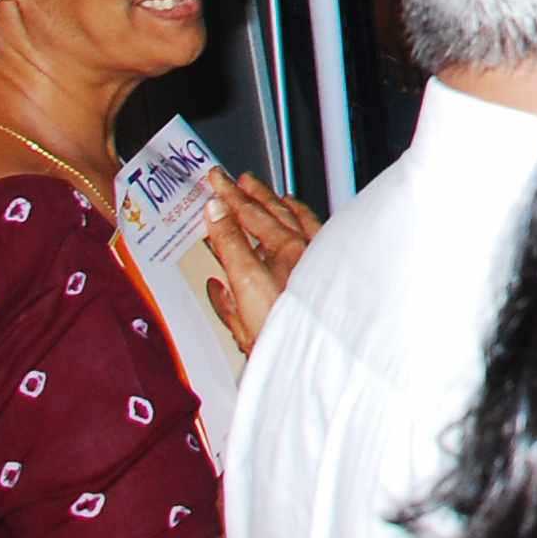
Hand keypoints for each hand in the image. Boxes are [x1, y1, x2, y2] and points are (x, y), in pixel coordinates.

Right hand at [198, 171, 320, 349]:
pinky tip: (290, 220)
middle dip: (252, 195)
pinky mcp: (322, 276)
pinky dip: (300, 221)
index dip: (230, 195)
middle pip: (274, 214)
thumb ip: (230, 245)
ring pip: (294, 223)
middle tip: (235, 180)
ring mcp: (314, 262)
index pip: (251, 214)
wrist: (313, 358)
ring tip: (264, 193)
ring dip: (275, 206)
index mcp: (286, 250)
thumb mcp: (246, 284)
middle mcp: (304, 250)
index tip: (215, 179)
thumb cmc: (281, 330)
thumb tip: (215, 211)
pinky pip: (312, 236)